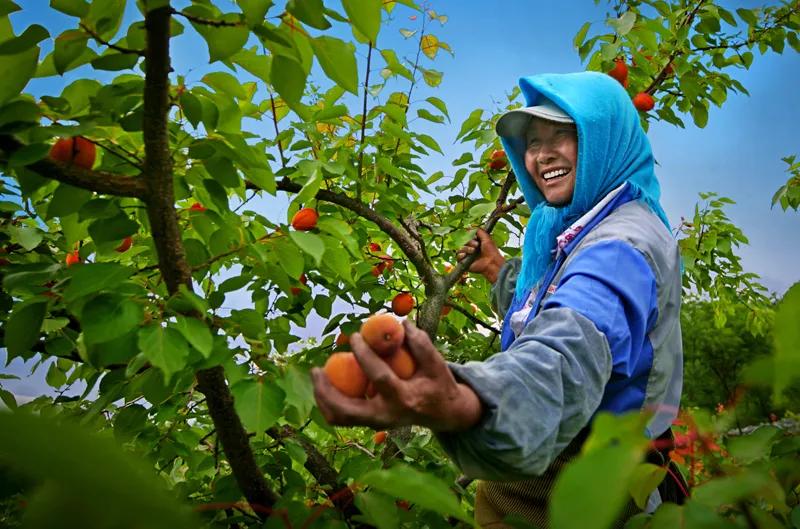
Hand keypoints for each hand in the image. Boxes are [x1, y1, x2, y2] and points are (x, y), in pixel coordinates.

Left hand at [311, 320, 482, 431]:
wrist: (444, 413)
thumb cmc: (439, 384)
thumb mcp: (436, 363)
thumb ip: (420, 343)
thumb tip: (401, 323)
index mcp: (405, 399)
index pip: (379, 377)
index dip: (364, 355)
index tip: (354, 336)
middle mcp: (387, 416)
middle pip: (346, 411)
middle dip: (326, 391)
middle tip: (316, 369)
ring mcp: (377, 424)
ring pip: (339, 418)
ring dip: (323, 398)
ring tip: (317, 375)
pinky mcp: (371, 424)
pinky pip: (342, 418)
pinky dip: (330, 402)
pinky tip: (326, 383)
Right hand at [456, 228, 505, 283]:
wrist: (491, 262)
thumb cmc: (491, 251)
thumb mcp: (486, 238)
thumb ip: (479, 231)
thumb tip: (470, 226)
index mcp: (476, 244)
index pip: (467, 237)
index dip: (470, 237)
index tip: (476, 237)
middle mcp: (471, 249)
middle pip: (463, 242)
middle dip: (470, 242)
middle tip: (477, 246)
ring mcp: (467, 256)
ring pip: (460, 249)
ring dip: (466, 248)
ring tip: (473, 251)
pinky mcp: (464, 262)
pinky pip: (458, 256)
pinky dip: (461, 255)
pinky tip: (465, 255)